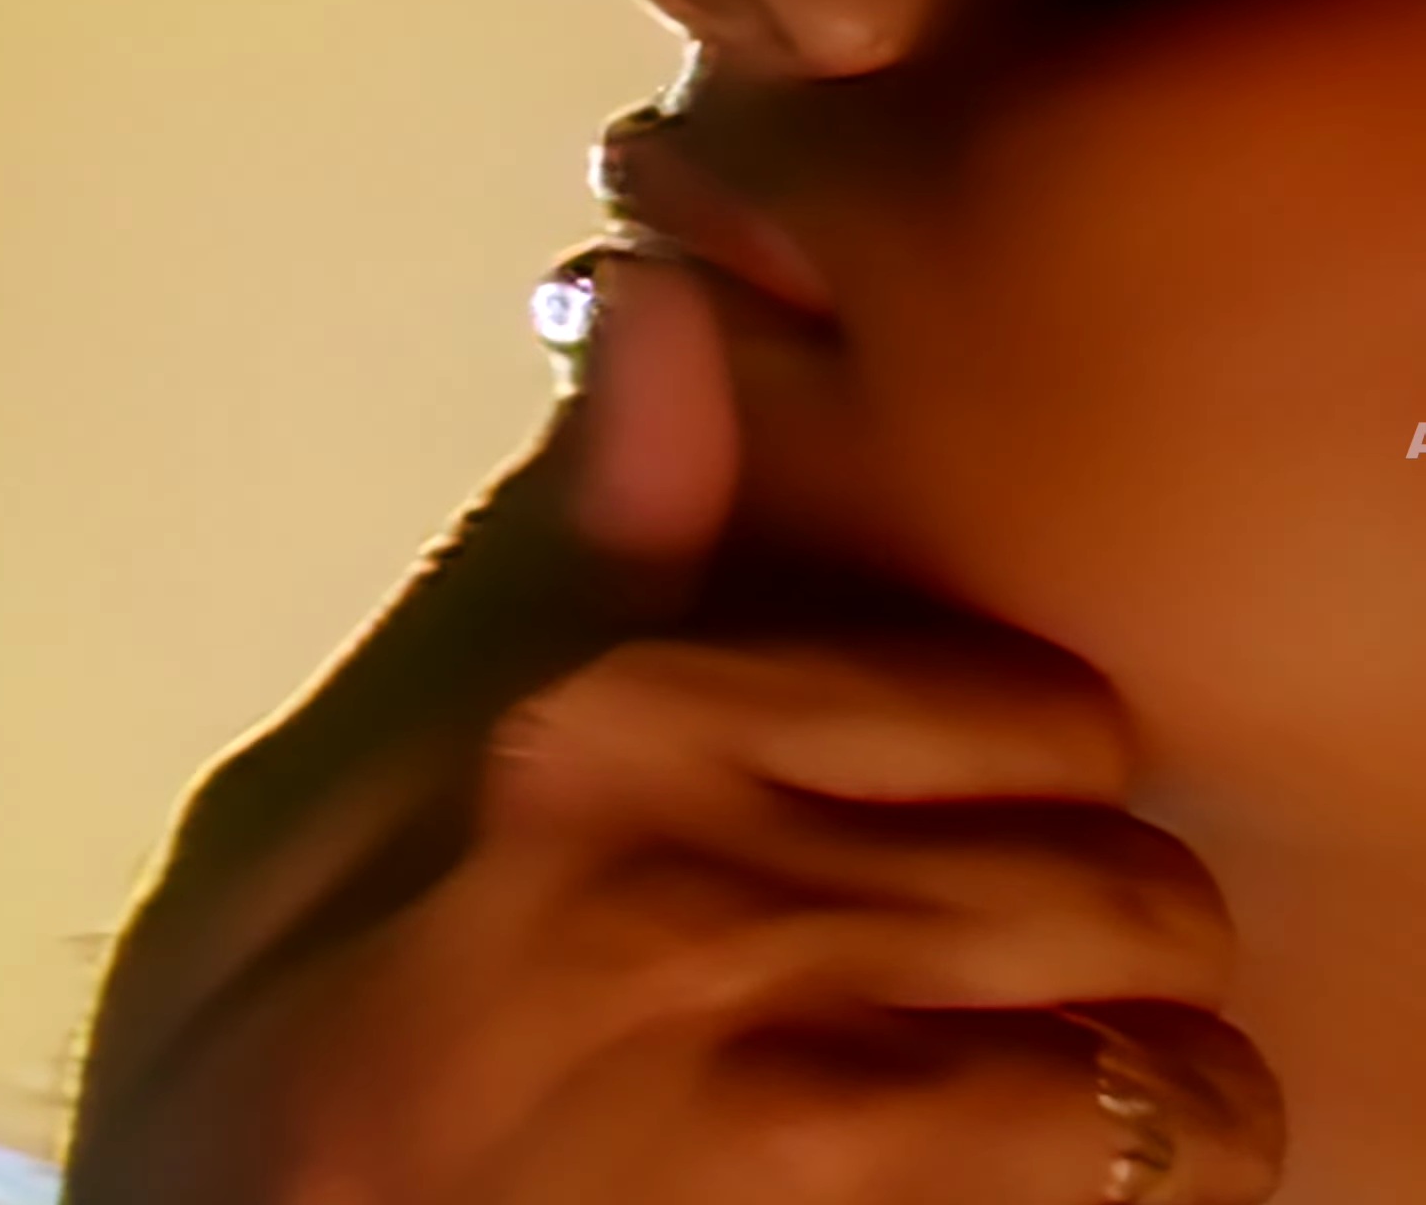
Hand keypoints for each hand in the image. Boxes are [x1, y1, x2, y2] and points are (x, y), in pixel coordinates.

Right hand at [67, 255, 1282, 1204]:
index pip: (1022, 708)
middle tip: (998, 1016)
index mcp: (610, 734)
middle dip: (1095, 957)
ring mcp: (815, 1083)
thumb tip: (667, 310)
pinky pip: (1153, 1187)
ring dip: (1125, 1109)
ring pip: (1174, 1061)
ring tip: (1017, 1138)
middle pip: (1129, 878)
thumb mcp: (324, 809)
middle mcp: (736, 883)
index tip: (968, 860)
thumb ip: (549, 569)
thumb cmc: (251, 1105)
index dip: (1022, 799)